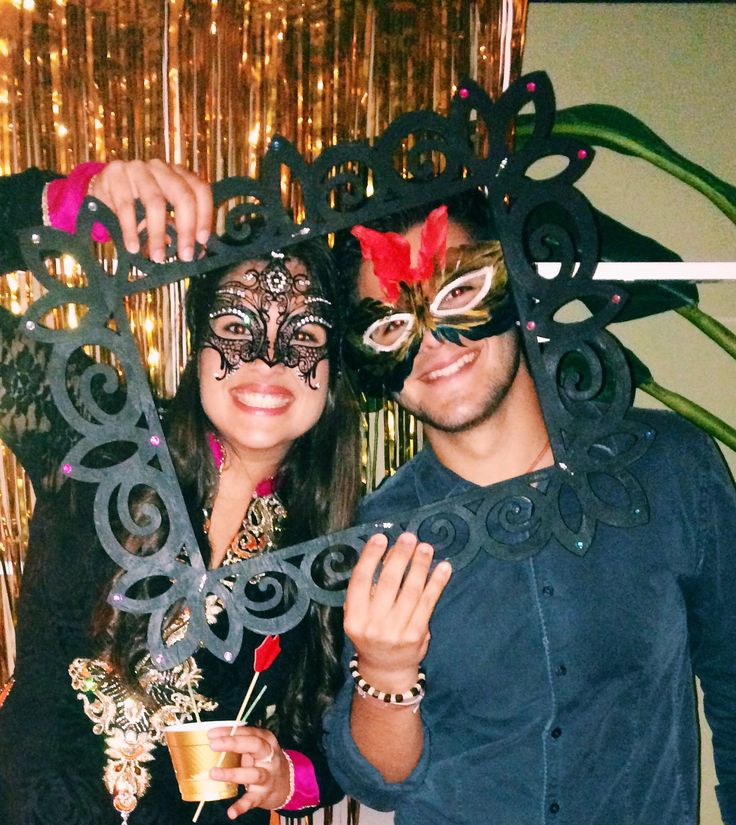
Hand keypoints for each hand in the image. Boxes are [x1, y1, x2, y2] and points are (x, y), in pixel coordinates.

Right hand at [88, 159, 212, 261]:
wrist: (101, 189)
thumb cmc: (137, 204)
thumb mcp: (162, 214)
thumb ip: (178, 229)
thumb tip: (197, 253)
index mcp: (178, 174)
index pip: (200, 189)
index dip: (205, 215)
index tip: (202, 241)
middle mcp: (161, 168)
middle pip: (182, 194)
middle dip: (186, 228)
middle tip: (185, 255)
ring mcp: (138, 168)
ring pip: (155, 201)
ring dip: (157, 234)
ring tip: (158, 257)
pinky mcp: (115, 174)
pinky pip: (126, 205)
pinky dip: (131, 230)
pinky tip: (133, 247)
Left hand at [208, 726, 290, 817]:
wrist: (287, 784)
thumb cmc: (264, 761)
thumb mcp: (258, 748)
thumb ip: (241, 741)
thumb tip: (214, 736)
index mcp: (267, 741)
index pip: (249, 732)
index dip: (230, 731)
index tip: (211, 733)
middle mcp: (270, 757)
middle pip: (255, 746)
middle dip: (233, 743)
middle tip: (213, 744)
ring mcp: (268, 776)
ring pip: (253, 774)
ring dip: (232, 773)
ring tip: (213, 773)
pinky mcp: (263, 795)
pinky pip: (252, 800)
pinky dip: (241, 806)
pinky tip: (231, 812)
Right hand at [344, 532, 451, 691]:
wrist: (386, 670)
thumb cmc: (371, 634)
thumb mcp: (359, 616)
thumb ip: (368, 591)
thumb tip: (387, 553)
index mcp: (353, 618)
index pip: (360, 581)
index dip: (370, 557)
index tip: (380, 537)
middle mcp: (373, 625)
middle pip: (388, 583)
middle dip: (400, 556)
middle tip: (409, 537)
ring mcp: (396, 631)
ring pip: (411, 591)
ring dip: (420, 565)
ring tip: (425, 547)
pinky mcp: (417, 634)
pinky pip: (428, 603)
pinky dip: (437, 583)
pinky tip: (444, 567)